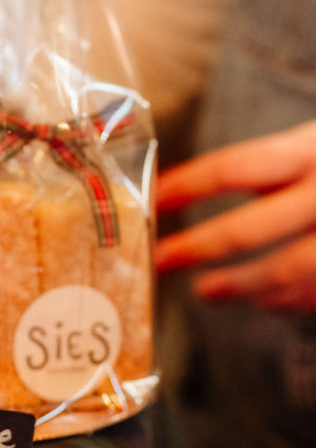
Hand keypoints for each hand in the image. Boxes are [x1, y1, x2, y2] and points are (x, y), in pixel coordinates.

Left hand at [155, 120, 315, 311]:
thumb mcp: (315, 145)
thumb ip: (275, 166)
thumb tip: (183, 188)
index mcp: (310, 150)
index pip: (232, 168)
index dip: (183, 187)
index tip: (148, 202)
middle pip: (247, 228)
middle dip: (195, 249)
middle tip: (158, 260)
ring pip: (285, 271)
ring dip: (239, 287)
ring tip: (204, 291)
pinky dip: (287, 300)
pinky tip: (264, 301)